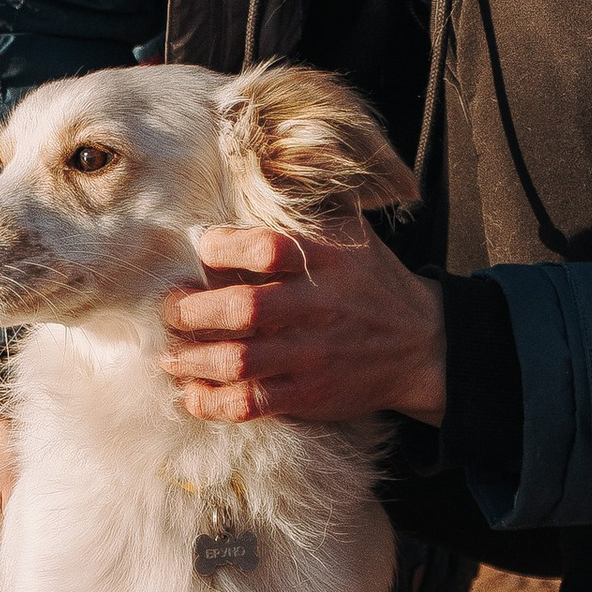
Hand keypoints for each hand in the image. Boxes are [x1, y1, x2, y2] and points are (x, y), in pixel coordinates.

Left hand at [160, 218, 446, 426]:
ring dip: (192, 359)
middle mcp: (318, 307)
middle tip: (169, 308)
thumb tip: (248, 188)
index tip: (200, 247)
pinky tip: (191, 394)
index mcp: (327, 259)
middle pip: (244, 309)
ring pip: (239, 361)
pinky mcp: (309, 394)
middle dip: (192, 310)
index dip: (222, 247)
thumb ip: (302, 214)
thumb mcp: (351, 233)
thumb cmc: (370, 281)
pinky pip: (252, 403)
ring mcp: (313, 354)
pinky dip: (213, 402)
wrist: (422, 345)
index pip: (266, 248)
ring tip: (169, 353)